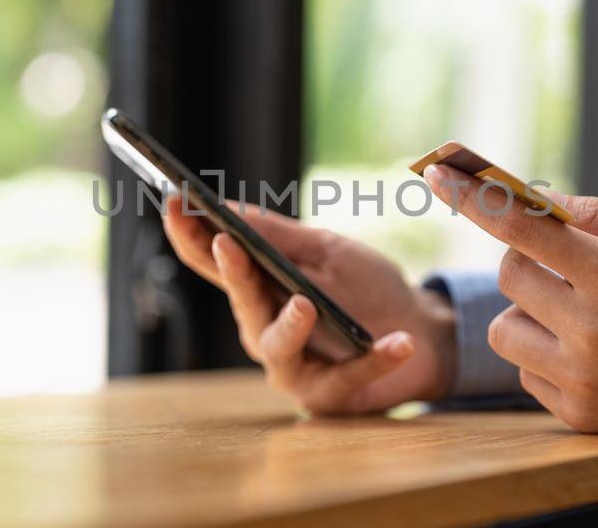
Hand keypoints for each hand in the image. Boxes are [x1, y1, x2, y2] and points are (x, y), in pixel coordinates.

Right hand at [161, 195, 455, 413]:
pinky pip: (348, 378)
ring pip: (279, 348)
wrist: (422, 332)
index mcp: (258, 290)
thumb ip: (280, 236)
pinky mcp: (329, 396)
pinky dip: (375, 360)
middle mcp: (264, 330)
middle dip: (233, 274)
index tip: (174, 202)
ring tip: (305, 304)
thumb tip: (228, 208)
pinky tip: (399, 343)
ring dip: (291, 325)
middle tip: (227, 242)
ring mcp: (293, 367)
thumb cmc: (366, 289)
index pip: (214, 262)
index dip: (189, 235)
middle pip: (242, 303)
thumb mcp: (327, 251)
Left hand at [424, 165, 597, 438]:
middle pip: (508, 276)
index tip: (438, 175)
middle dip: (528, 262)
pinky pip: (524, 372)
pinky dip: (545, 356)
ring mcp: (581, 377)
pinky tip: (590, 355)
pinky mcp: (577, 413)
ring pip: (503, 328)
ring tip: (578, 317)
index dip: (475, 198)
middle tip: (566, 267)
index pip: (523, 228)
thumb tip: (541, 200)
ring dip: (530, 314)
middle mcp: (591, 330)